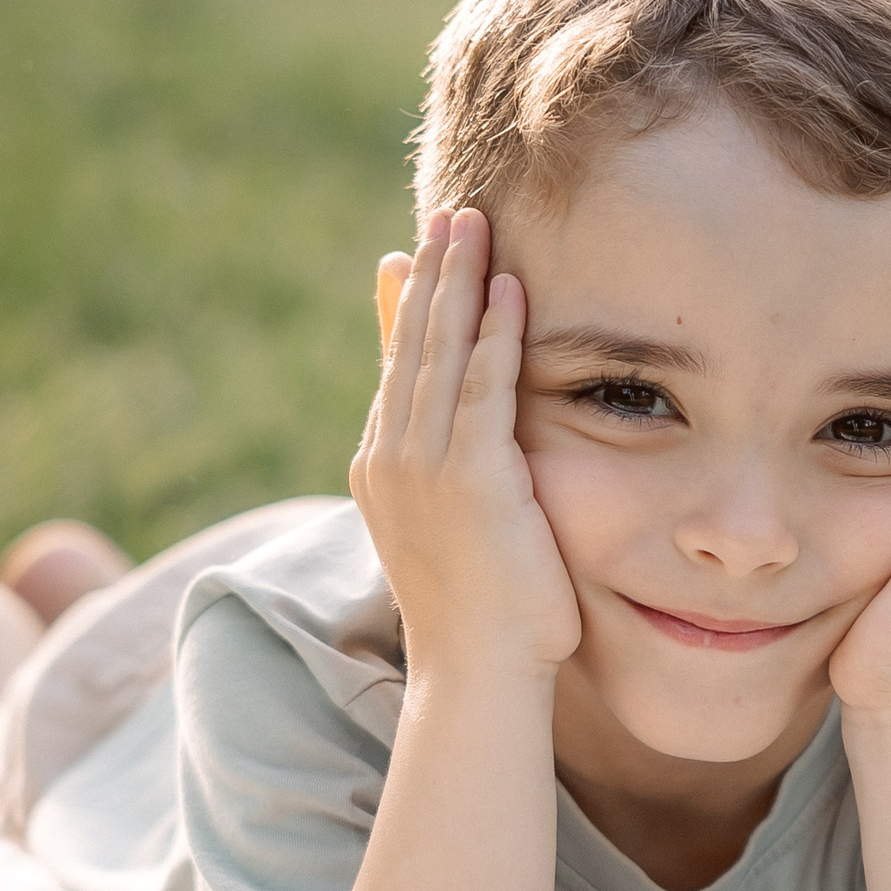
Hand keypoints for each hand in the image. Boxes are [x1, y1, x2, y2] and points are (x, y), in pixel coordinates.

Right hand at [353, 209, 578, 683]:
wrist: (475, 674)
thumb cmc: (483, 622)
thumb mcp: (459, 540)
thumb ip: (459, 487)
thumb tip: (474, 463)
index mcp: (384, 471)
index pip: (396, 371)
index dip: (407, 308)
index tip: (415, 255)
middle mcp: (391, 458)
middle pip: (410, 346)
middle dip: (432, 276)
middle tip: (449, 217)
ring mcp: (423, 466)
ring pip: (438, 353)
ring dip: (458, 284)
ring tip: (473, 226)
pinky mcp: (467, 477)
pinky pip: (481, 387)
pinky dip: (493, 335)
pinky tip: (507, 291)